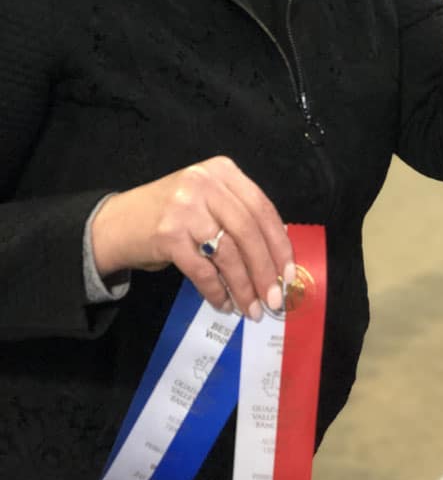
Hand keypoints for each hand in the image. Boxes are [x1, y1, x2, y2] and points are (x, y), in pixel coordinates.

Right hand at [91, 156, 293, 320]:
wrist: (116, 223)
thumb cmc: (171, 214)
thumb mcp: (208, 200)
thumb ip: (239, 216)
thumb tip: (277, 257)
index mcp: (222, 171)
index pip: (262, 208)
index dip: (279, 244)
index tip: (289, 273)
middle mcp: (204, 183)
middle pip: (248, 231)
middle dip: (265, 270)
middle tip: (274, 299)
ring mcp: (184, 208)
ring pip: (228, 253)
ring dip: (243, 287)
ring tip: (251, 308)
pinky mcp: (167, 235)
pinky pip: (202, 270)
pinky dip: (216, 291)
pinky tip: (223, 304)